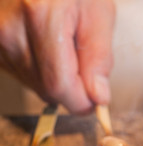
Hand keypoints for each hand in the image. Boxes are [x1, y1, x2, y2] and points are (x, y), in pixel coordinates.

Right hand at [0, 0, 114, 113]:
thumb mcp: (98, 12)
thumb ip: (99, 58)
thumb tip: (98, 97)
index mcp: (41, 16)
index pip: (60, 86)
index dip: (81, 102)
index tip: (96, 103)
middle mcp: (10, 29)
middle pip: (47, 89)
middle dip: (73, 89)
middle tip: (84, 66)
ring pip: (35, 84)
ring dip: (57, 79)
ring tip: (64, 47)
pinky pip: (22, 74)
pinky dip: (41, 70)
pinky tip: (47, 46)